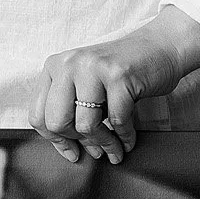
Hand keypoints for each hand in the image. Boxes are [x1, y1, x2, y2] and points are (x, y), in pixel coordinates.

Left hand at [30, 3, 199, 165]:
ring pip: (86, 125)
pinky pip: (116, 120)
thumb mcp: (86, 84)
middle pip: (57, 122)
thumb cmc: (123, 72)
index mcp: (55, 67)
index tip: (72, 152)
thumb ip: (70, 109)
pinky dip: (124, 136)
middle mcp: (69, 64)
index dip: (55, 140)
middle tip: (95, 150)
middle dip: (79, 142)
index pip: (38, 115)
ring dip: (104, 144)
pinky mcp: (119, 75)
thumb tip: (67, 150)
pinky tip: (129, 141)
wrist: (161, 46)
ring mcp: (93, 68)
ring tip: (115, 150)